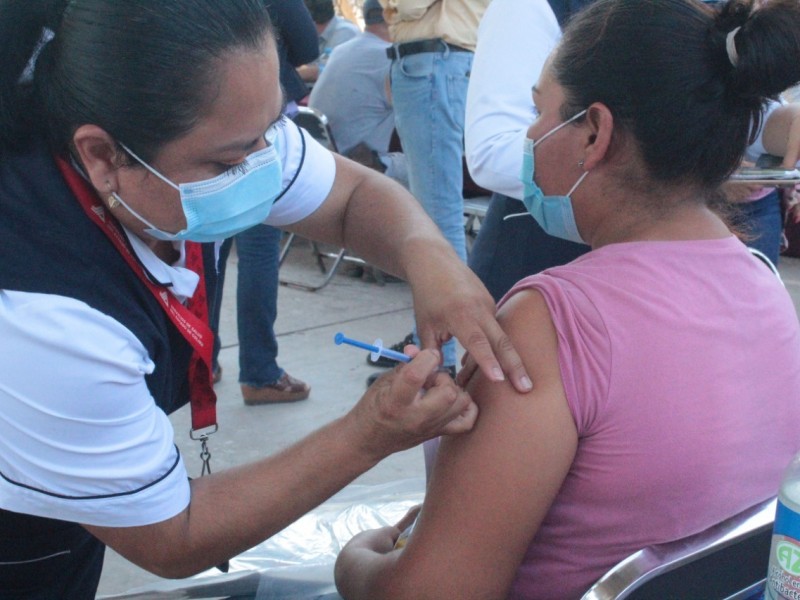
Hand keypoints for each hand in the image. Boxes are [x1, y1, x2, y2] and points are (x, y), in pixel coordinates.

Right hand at [349, 349, 477, 459]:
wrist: (368, 440)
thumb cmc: (373, 407)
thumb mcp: (383, 382)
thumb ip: (405, 365)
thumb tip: (418, 350)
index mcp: (395, 402)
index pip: (416, 375)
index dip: (426, 358)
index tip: (426, 355)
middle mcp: (416, 417)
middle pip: (448, 392)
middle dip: (443, 378)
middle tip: (430, 379)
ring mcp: (430, 428)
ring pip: (461, 403)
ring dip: (454, 390)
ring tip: (438, 390)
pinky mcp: (438, 434)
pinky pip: (467, 422)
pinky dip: (466, 408)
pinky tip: (453, 401)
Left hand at [410, 263, 531, 393]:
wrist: (435, 261)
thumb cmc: (427, 295)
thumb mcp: (423, 325)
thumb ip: (431, 352)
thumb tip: (438, 376)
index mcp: (459, 315)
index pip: (477, 342)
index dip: (487, 362)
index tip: (499, 379)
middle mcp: (479, 309)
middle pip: (501, 341)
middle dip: (515, 366)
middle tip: (527, 388)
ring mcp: (489, 305)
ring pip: (500, 338)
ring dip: (507, 360)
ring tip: (519, 383)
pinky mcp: (492, 303)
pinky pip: (495, 329)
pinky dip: (494, 346)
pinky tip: (490, 360)